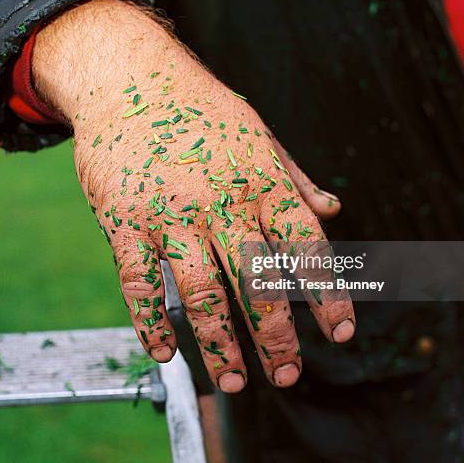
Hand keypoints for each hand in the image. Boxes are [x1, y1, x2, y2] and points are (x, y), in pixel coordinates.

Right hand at [32, 0, 354, 391]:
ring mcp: (168, 213)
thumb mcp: (257, 134)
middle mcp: (219, 200)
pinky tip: (165, 354)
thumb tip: (334, 210)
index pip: (305, 247)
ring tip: (237, 382)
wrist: (130, 80)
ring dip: (220, 345)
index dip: (328, 293)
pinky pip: (137, 284)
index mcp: (260, 180)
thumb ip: (294, 177)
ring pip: (200, 293)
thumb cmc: (199, 111)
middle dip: (277, 337)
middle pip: (258, 281)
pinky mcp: (124, 221)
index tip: (339, 333)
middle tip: (288, 375)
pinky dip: (150, 324)